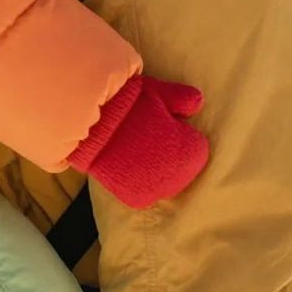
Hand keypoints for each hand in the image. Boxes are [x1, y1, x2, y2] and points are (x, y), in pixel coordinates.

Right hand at [71, 74, 208, 208]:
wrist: (94, 125)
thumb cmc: (130, 103)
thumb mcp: (160, 93)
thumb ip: (184, 98)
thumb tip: (198, 103)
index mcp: (193, 153)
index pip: (194, 146)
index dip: (176, 130)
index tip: (159, 121)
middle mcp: (181, 176)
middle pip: (180, 166)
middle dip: (168, 153)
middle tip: (144, 136)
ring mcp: (159, 191)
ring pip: (162, 180)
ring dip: (153, 169)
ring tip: (133, 150)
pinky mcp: (138, 199)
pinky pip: (145, 193)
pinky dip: (136, 182)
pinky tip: (125, 165)